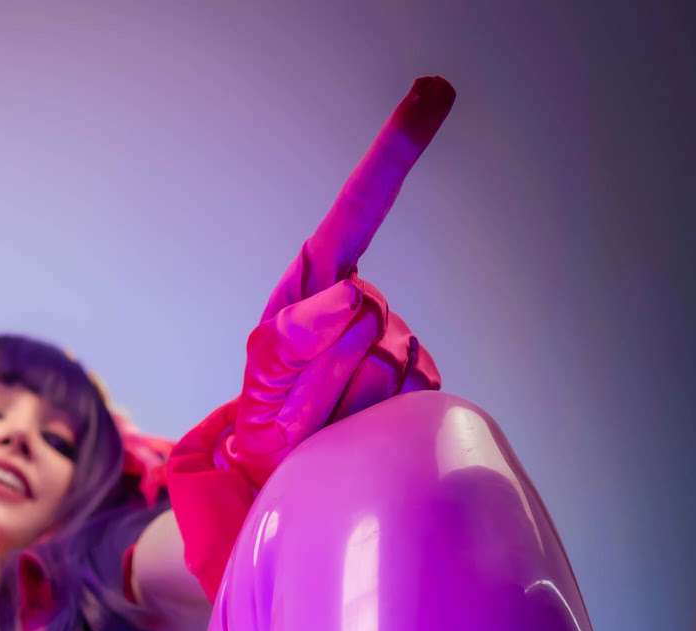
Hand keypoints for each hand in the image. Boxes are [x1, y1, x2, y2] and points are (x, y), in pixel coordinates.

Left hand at [222, 75, 454, 487]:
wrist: (290, 472)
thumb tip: (345, 297)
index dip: (396, 152)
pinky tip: (349, 427)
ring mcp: (396, 342)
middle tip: (299, 401)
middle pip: (366, 317)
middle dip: (324, 366)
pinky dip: (369, 417)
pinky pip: (403, 394)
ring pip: (383, 361)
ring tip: (321, 418)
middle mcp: (364, 304)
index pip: (361, 209)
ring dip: (342, 398)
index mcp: (321, 283)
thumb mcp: (262, 374)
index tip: (434, 92)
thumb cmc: (268, 417)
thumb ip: (290, 336)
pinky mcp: (418, 383)